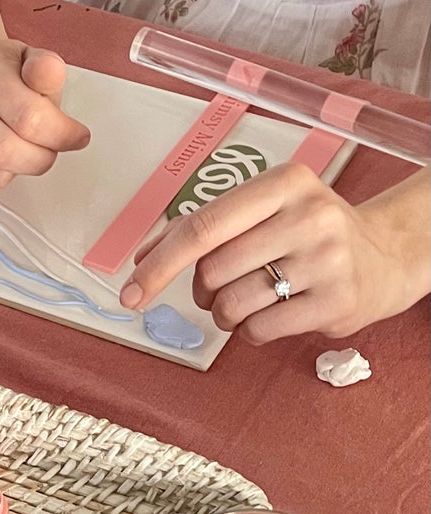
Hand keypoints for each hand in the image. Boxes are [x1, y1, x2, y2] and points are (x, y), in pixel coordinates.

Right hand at [0, 38, 89, 198]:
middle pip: (5, 151)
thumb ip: (46, 69)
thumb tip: (48, 72)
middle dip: (39, 159)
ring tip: (18, 150)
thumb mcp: (31, 62)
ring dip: (16, 171)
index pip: (27, 116)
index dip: (60, 135)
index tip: (75, 137)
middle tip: (49, 151)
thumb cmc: (4, 75)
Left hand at [121, 162, 425, 342]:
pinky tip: (276, 311)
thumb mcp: (262, 212)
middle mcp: (309, 215)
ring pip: (231, 305)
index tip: (130, 292)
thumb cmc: (305, 233)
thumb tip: (142, 259)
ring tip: (251, 299)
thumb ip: (202, 229)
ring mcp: (326, 260)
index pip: (203, 227)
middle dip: (201, 291)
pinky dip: (251, 330)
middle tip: (220, 288)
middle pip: (212, 271)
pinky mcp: (336, 301)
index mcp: (284, 183)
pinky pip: (258, 331)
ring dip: (225, 314)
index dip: (159, 265)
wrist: (384, 256)